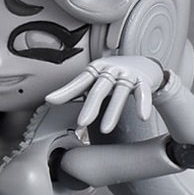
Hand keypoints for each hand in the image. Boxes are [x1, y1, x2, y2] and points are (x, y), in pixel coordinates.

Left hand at [46, 56, 163, 132]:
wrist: (144, 65)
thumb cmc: (113, 74)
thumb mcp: (91, 80)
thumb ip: (71, 90)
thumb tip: (49, 100)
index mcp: (95, 70)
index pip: (79, 82)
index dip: (66, 91)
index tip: (50, 101)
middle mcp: (110, 71)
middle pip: (99, 89)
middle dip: (90, 106)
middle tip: (81, 122)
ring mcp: (128, 75)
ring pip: (120, 93)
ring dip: (113, 112)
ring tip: (105, 129)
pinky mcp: (144, 81)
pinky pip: (143, 93)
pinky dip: (143, 104)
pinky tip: (142, 116)